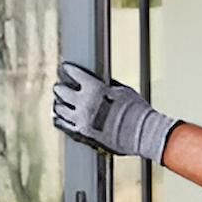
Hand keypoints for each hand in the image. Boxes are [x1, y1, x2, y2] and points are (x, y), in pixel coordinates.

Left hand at [52, 61, 181, 162]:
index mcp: (94, 89)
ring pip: (60, 109)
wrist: (143, 134)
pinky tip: (59, 117)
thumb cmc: (137, 111)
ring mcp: (81, 120)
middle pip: (62, 92)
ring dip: (59, 104)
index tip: (65, 68)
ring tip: (59, 102)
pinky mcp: (82, 134)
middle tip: (58, 87)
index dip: (68, 69)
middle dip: (60, 88)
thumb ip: (107, 85)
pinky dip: (60, 120)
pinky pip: (64, 125)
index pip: (74, 74)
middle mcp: (84, 104)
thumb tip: (100, 80)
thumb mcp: (123, 90)